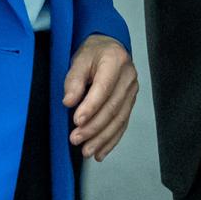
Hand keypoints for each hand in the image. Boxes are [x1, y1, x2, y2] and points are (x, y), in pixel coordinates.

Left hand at [63, 35, 137, 160]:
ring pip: (119, 119)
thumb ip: (74, 80)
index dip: (91, 106)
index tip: (77, 121)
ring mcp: (132, 91)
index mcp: (115, 61)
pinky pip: (122, 124)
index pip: (104, 88)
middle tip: (76, 139)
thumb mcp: (79, 59)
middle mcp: (128, 77)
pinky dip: (111, 140)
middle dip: (93, 127)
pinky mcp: (131, 103)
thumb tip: (68, 102)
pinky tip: (100, 152)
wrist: (109, 47)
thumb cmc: (93, 53)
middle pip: (112, 107)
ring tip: (86, 150)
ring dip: (102, 138)